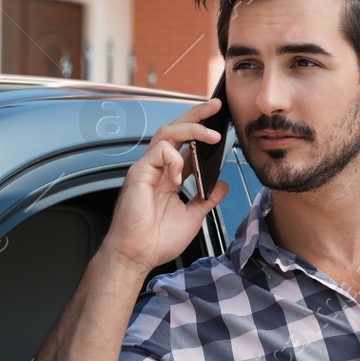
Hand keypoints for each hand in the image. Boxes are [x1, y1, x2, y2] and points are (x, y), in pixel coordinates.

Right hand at [101, 96, 229, 273]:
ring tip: (212, 136)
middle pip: (175, 130)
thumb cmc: (157, 240)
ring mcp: (147, 169)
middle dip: (196, 115)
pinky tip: (180, 177)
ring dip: (191, 129)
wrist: (137, 256)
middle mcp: (157, 168)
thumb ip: (207, 199)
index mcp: (168, 177)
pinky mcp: (139, 173)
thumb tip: (222, 184)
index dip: (201, 131)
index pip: (185, 145)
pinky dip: (174, 160)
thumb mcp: (193, 216)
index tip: (220, 122)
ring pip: (167, 133)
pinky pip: (159, 152)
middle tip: (216, 105)